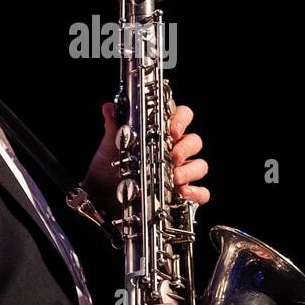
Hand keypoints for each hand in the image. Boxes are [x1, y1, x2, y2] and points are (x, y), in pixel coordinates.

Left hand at [80, 101, 210, 216]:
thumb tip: (109, 108)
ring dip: (191, 170)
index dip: (182, 120)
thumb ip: (114, 127)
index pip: (182, 117)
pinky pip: (201, 193)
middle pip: (194, 141)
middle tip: (174, 156)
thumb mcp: (109, 146)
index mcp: (161, 134)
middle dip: (186, 148)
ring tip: (175, 177)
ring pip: (200, 165)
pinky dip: (197, 193)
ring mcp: (180, 172)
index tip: (174, 130)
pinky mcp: (180, 194)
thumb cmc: (109, 167)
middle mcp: (174, 151)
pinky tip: (183, 192)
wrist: (102, 196)